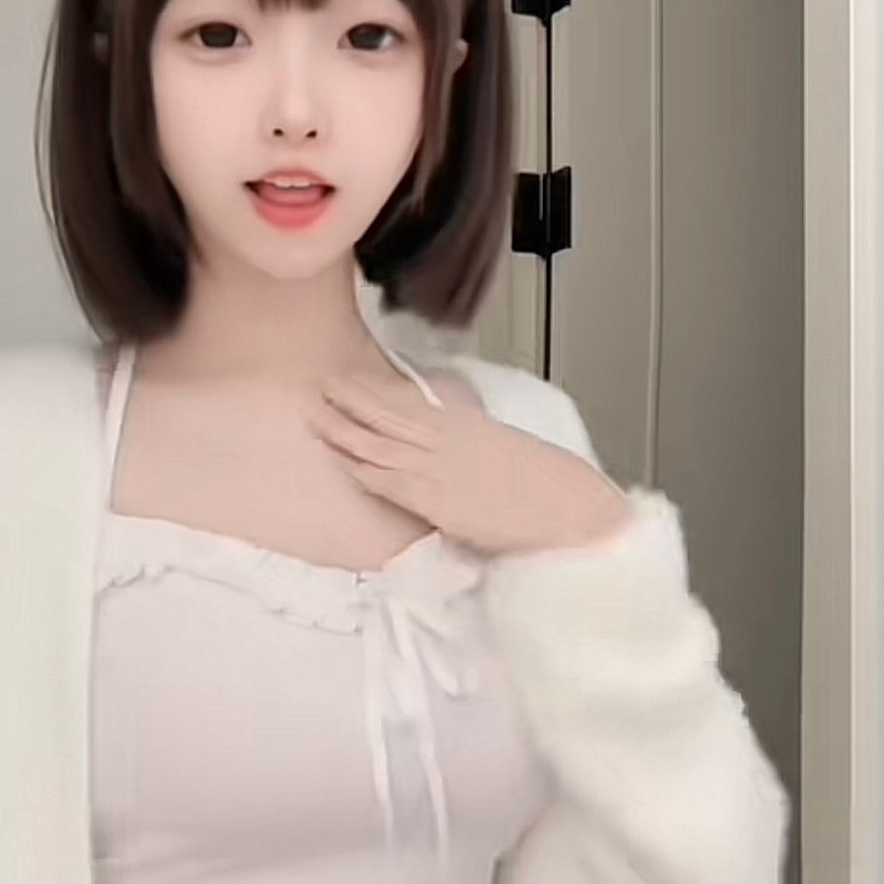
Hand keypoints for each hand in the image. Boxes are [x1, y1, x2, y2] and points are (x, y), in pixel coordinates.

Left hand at [308, 372, 631, 557]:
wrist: (568, 504)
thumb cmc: (546, 486)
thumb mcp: (505, 451)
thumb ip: (473, 445)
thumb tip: (456, 452)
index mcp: (466, 424)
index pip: (411, 401)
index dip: (377, 389)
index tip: (353, 378)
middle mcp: (447, 439)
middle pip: (387, 412)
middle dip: (352, 397)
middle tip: (321, 381)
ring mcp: (438, 467)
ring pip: (378, 440)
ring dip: (344, 425)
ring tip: (315, 410)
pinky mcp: (435, 498)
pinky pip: (387, 479)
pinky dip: (360, 466)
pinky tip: (338, 457)